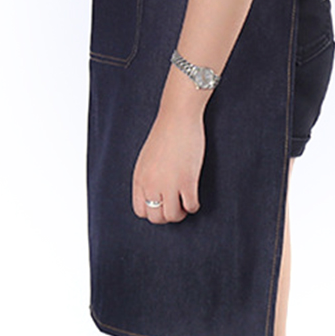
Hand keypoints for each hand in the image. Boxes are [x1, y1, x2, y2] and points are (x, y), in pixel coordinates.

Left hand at [131, 104, 204, 224]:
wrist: (177, 118)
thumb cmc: (165, 134)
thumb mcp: (147, 159)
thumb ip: (147, 177)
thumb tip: (154, 195)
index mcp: (139, 179)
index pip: (141, 211)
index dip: (153, 212)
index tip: (163, 205)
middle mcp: (151, 184)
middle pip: (156, 218)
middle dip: (167, 215)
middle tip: (177, 206)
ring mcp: (169, 184)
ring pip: (173, 216)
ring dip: (181, 212)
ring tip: (186, 203)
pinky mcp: (187, 181)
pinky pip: (190, 206)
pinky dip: (194, 206)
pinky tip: (195, 197)